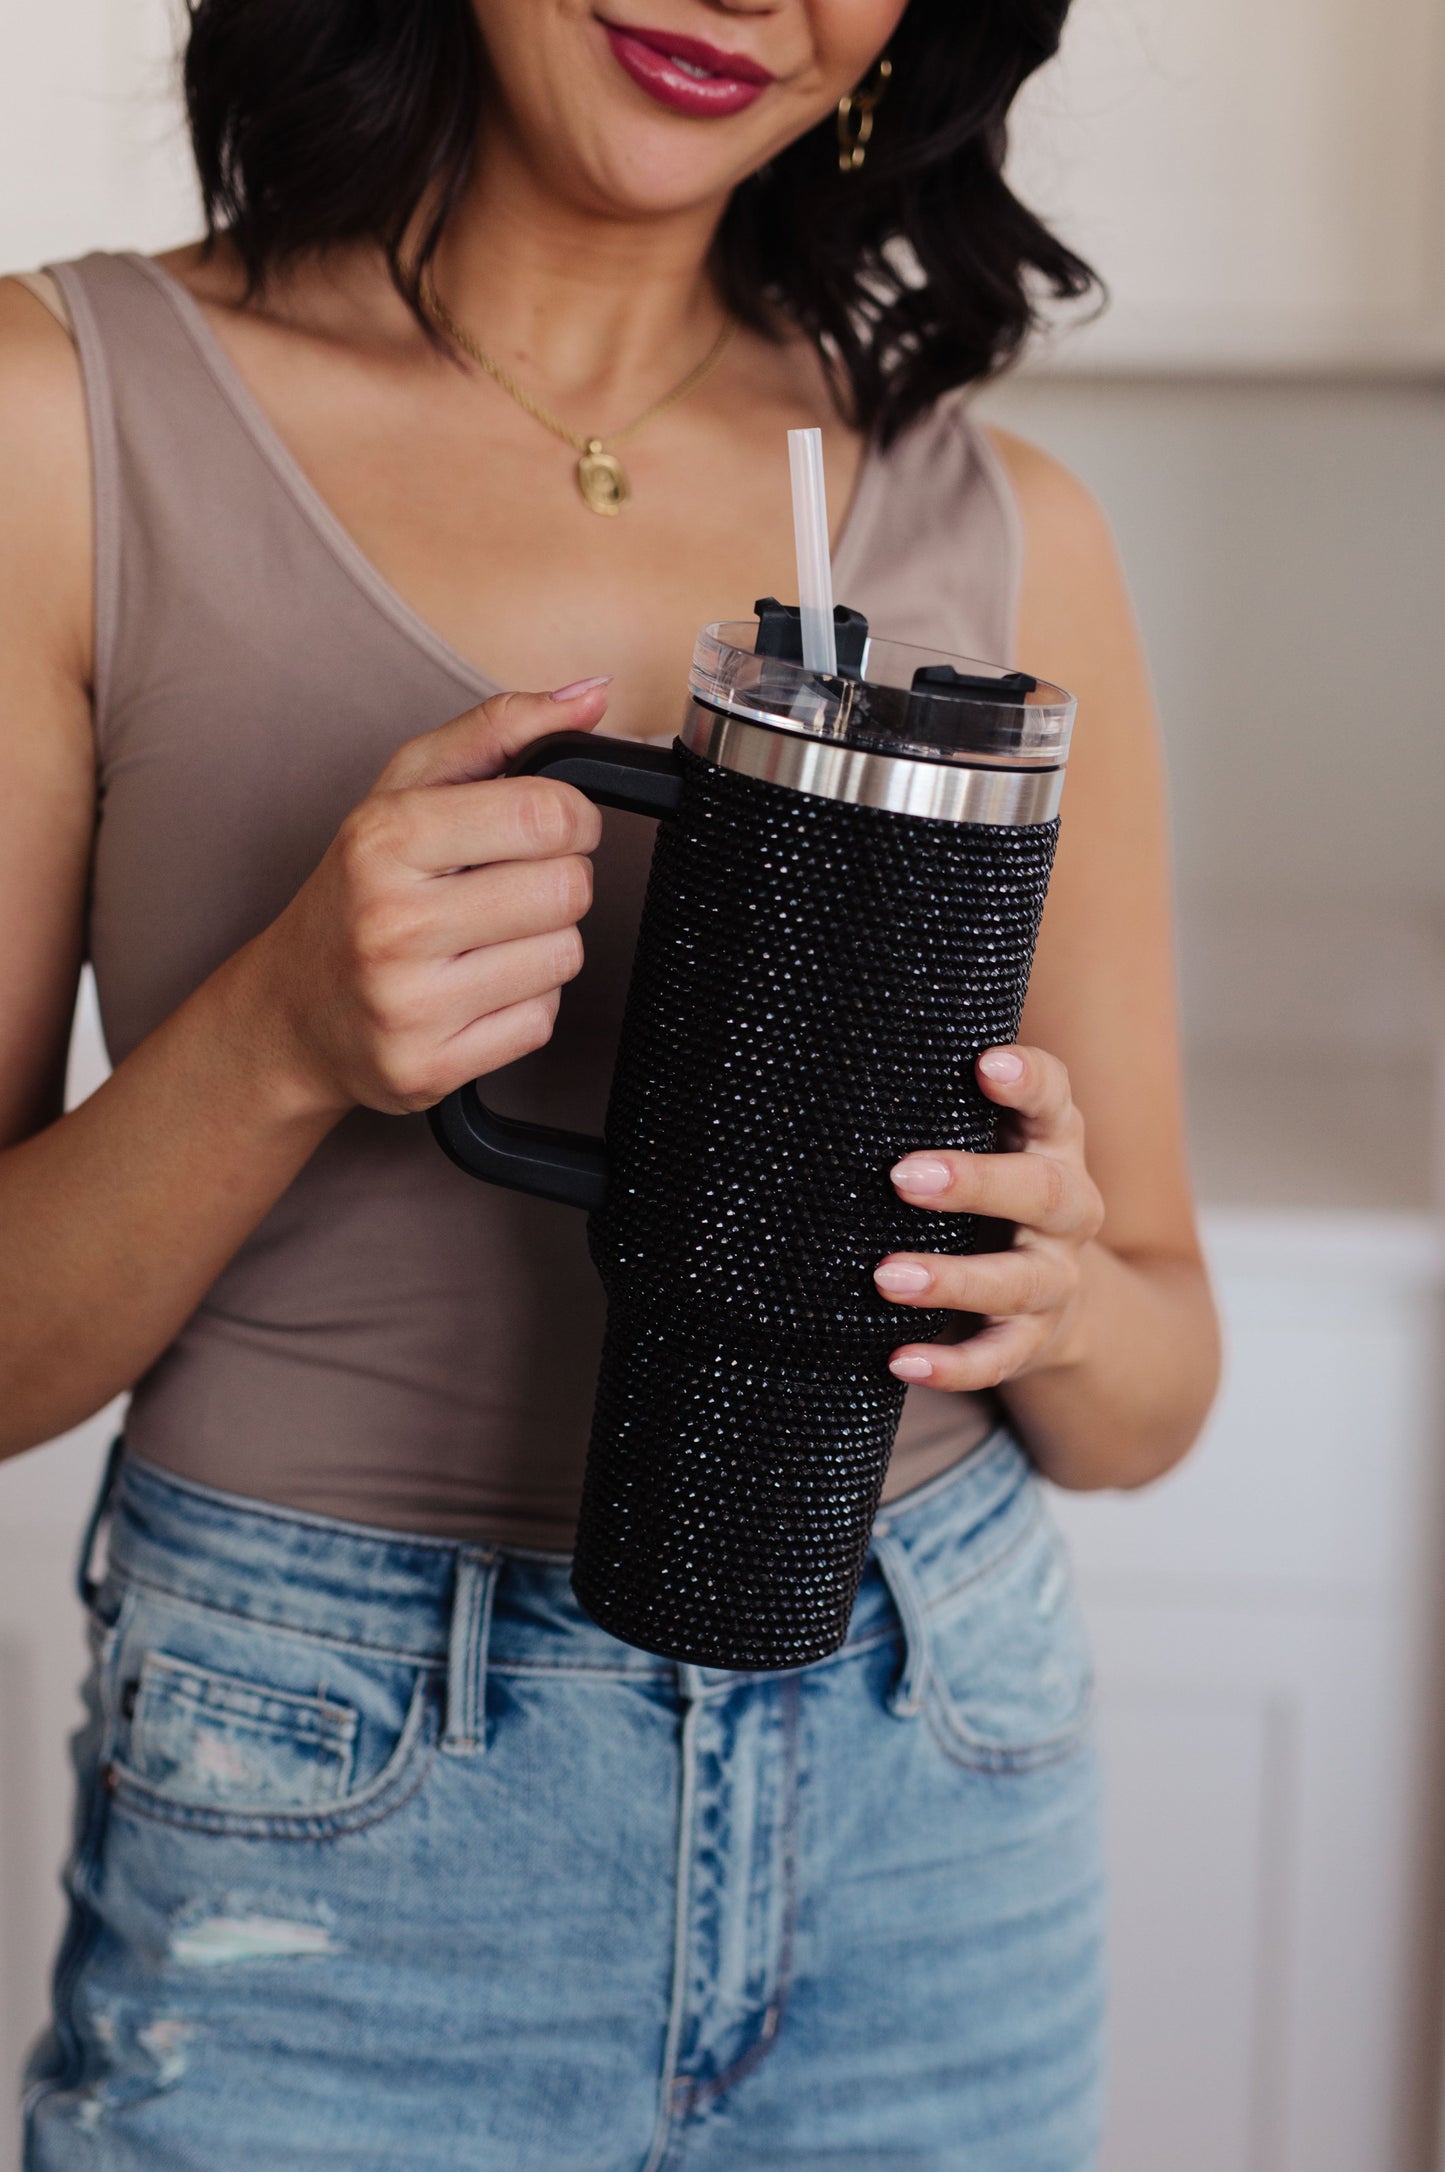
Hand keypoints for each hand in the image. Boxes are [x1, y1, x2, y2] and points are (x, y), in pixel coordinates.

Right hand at [242, 676, 612, 1118]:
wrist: (291, 1009)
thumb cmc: (359, 888)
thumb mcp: (406, 788)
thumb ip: (499, 729)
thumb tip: (592, 696)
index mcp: (385, 839)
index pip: (547, 815)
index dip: (571, 818)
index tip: (549, 826)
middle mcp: (391, 923)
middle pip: (567, 890)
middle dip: (555, 882)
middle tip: (506, 886)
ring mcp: (409, 1004)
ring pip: (564, 957)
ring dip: (542, 944)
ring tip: (484, 939)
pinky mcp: (430, 1068)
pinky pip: (541, 1021)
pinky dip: (524, 1004)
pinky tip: (475, 989)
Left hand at [874, 1045, 1104, 1392]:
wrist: (1068, 1297)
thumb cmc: (996, 1189)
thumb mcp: (991, 1138)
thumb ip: (940, 1098)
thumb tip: (838, 1042)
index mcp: (1053, 1144)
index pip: (1054, 1101)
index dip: (1028, 1081)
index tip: (985, 1064)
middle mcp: (1067, 1209)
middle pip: (1042, 1191)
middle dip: (974, 1183)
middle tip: (902, 1176)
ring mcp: (1055, 1279)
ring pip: (1017, 1281)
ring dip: (951, 1279)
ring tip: (884, 1276)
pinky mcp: (1033, 1341)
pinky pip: (998, 1359)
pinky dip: (953, 1365)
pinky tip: (901, 1361)